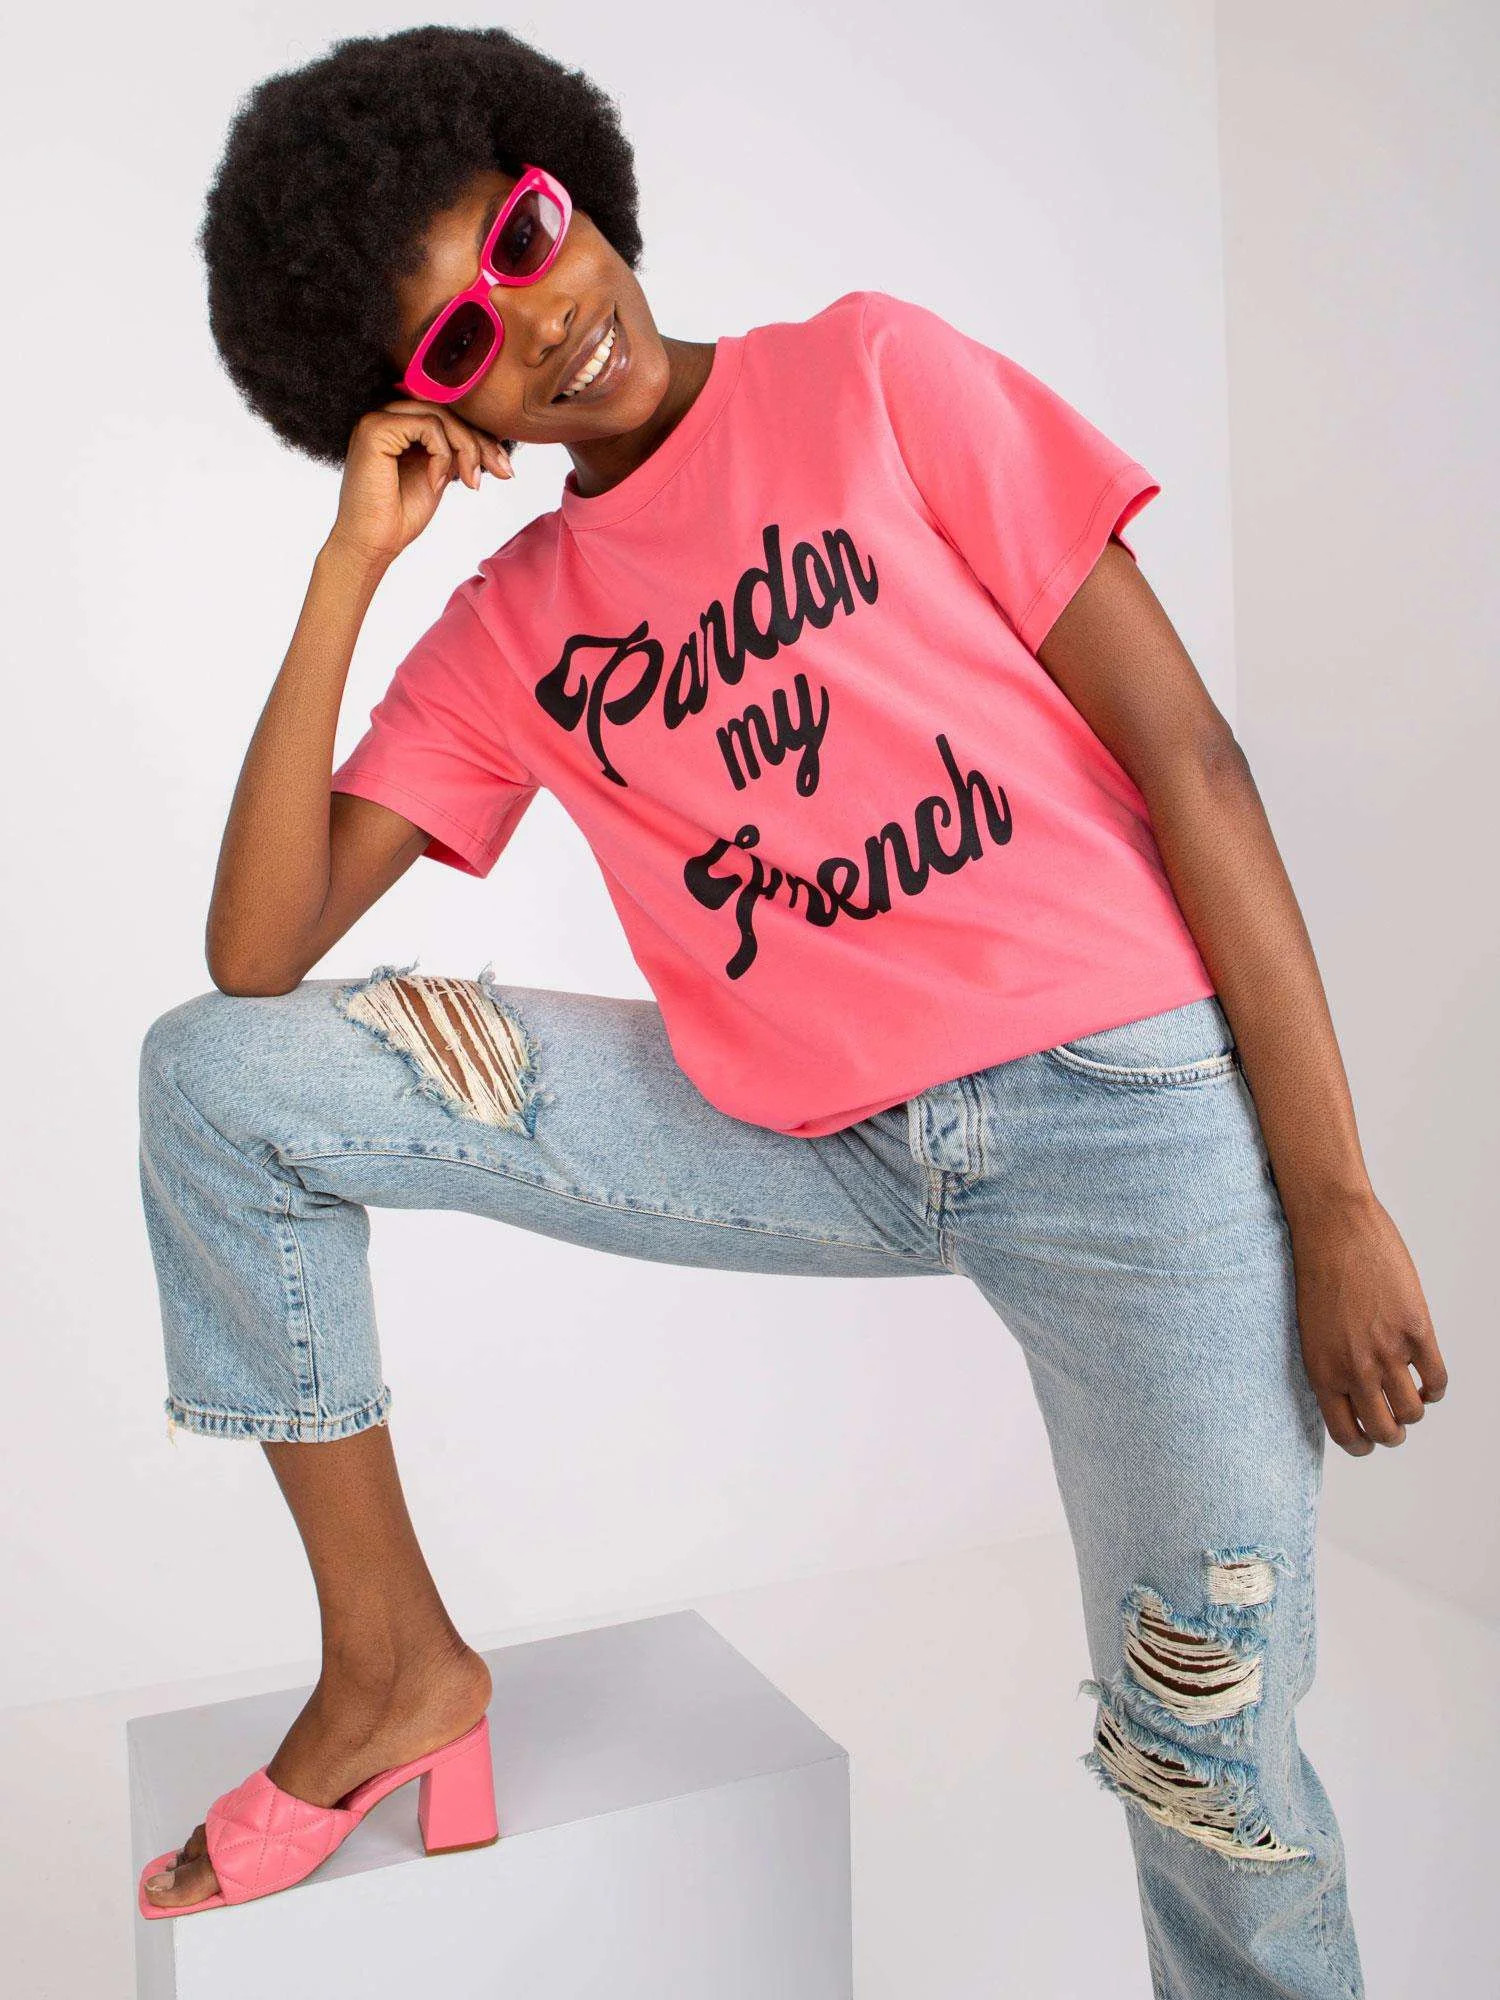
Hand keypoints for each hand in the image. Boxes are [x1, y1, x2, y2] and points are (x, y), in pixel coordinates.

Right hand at [326, 398, 513, 569]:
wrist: (372, 543)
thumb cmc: (400, 516)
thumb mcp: (439, 475)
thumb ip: (454, 451)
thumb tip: (489, 439)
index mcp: (399, 426)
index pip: (448, 417)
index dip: (480, 437)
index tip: (504, 466)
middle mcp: (386, 417)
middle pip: (447, 412)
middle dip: (482, 442)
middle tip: (503, 472)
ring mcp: (378, 420)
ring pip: (441, 415)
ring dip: (467, 449)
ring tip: (471, 482)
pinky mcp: (375, 428)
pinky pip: (428, 426)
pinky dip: (442, 455)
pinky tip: (436, 483)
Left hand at [1290, 1192, 1447, 1454]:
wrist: (1333, 1227)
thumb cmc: (1316, 1271)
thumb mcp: (1311, 1329)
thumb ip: (1331, 1364)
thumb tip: (1352, 1393)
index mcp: (1321, 1370)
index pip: (1346, 1433)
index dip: (1362, 1444)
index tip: (1369, 1439)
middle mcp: (1354, 1368)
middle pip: (1385, 1430)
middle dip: (1393, 1432)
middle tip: (1396, 1423)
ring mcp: (1388, 1351)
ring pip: (1414, 1410)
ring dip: (1416, 1410)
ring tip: (1412, 1397)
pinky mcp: (1416, 1329)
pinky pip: (1437, 1378)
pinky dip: (1436, 1387)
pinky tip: (1429, 1380)